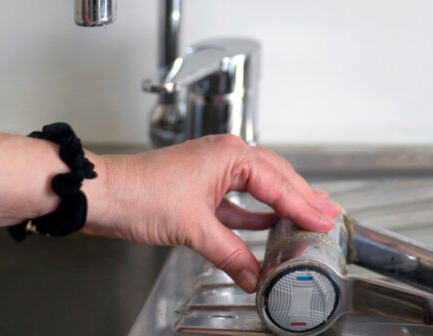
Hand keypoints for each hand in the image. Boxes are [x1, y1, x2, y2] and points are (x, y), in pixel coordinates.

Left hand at [83, 135, 340, 292]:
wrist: (104, 194)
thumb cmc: (140, 193)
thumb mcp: (193, 227)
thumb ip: (229, 253)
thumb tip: (253, 276)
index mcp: (230, 155)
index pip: (278, 184)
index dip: (303, 206)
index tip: (324, 220)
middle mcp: (224, 156)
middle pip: (275, 177)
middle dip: (301, 197)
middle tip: (328, 213)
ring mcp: (212, 171)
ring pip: (258, 187)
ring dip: (282, 203)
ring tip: (308, 215)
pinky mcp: (200, 189)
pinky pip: (238, 201)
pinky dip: (255, 214)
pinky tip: (269, 225)